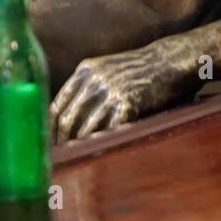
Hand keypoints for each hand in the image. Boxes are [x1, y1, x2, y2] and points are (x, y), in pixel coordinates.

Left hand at [50, 43, 197, 143]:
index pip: (57, 104)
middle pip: (68, 119)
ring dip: (81, 147)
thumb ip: (87, 86)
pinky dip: (102, 142)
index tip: (49, 143)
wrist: (171, 61)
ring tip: (79, 160)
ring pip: (86, 127)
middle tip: (63, 157)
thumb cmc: (140, 70)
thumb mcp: (108, 69)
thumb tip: (67, 119)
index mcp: (86, 69)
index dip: (50, 128)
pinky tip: (101, 152)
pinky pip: (108, 129)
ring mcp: (111, 91)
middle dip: (63, 142)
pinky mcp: (128, 103)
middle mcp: (95, 78)